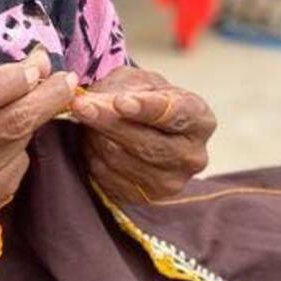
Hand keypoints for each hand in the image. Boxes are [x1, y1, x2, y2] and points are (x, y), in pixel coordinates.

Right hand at [0, 48, 76, 218]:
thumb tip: (40, 64)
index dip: (12, 80)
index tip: (37, 66)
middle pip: (7, 124)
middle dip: (45, 98)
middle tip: (65, 80)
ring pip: (18, 143)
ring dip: (32, 119)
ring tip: (26, 106)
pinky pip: (17, 164)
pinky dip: (20, 146)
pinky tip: (3, 142)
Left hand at [70, 67, 215, 202]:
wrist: (136, 126)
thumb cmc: (139, 97)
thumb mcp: (135, 82)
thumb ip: (119, 90)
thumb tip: (93, 103)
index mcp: (200, 120)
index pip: (176, 115)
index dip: (146, 108)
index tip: (119, 102)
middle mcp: (193, 156)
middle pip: (148, 144)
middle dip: (110, 123)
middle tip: (80, 105)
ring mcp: (172, 183)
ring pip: (123, 160)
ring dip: (97, 138)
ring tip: (88, 120)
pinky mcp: (146, 199)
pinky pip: (109, 177)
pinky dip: (94, 157)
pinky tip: (92, 142)